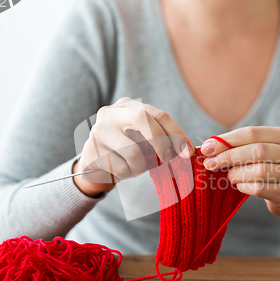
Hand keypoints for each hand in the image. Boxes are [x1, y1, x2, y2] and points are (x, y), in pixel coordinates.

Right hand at [73, 98, 194, 196]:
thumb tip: (187, 151)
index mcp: (128, 106)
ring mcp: (98, 131)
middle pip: (142, 119)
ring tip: (136, 167)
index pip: (158, 114)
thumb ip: (163, 140)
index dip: (176, 133)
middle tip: (169, 159)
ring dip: (142, 166)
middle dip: (162, 142)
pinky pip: (121, 168)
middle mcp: (110, 113)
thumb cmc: (127, 150)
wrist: (96, 164)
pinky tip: (122, 171)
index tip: (188, 151)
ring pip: (132, 151)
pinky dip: (128, 174)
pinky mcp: (91, 152)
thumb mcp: (145, 140)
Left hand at [200, 126, 279, 221]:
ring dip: (236, 174)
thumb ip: (242, 146)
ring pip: (259, 171)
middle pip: (257, 150)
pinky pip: (260, 189)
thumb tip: (210, 147)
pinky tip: (239, 186)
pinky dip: (244, 187)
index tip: (207, 148)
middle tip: (211, 164)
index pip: (253, 133)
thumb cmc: (273, 169)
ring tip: (229, 176)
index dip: (227, 140)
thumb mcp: (264, 152)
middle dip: (229, 156)